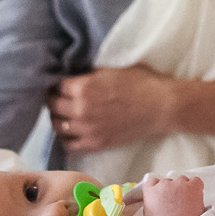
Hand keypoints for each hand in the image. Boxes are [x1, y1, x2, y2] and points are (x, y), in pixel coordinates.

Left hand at [48, 67, 175, 154]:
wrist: (161, 107)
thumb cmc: (140, 83)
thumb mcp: (110, 70)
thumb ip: (88, 75)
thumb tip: (71, 75)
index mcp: (83, 87)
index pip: (56, 86)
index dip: (56, 83)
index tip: (59, 83)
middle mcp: (80, 110)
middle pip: (53, 106)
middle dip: (53, 99)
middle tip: (58, 96)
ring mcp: (88, 130)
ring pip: (58, 126)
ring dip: (58, 118)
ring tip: (64, 113)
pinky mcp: (96, 144)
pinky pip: (70, 145)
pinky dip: (66, 138)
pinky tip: (71, 131)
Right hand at [138, 173, 205, 215]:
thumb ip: (149, 203)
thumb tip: (154, 200)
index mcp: (150, 191)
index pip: (152, 181)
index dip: (159, 188)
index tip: (163, 193)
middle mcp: (164, 185)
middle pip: (168, 181)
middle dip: (172, 190)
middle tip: (176, 202)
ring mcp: (179, 184)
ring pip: (182, 180)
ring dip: (184, 188)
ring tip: (186, 203)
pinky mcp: (193, 186)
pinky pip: (196, 181)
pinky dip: (196, 187)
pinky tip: (194, 197)